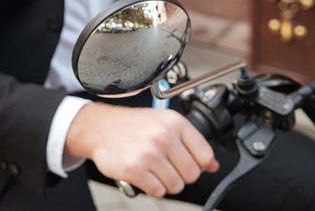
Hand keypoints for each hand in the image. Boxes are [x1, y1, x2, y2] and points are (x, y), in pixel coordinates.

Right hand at [66, 102, 217, 197]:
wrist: (100, 127)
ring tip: (153, 169)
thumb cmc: (133, 125)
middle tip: (165, 165)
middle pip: (192, 174)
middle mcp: (163, 136)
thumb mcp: (164, 124)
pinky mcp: (136, 169)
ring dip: (165, 182)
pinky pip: (158, 191)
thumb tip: (213, 165)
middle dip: (180, 174)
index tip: (188, 162)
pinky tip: (144, 174)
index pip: (205, 155)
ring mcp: (150, 153)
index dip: (199, 164)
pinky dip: (152, 188)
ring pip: (176, 186)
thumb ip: (191, 143)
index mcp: (175, 122)